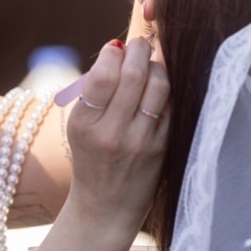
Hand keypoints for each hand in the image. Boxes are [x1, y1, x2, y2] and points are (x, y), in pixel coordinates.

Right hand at [63, 38, 167, 230]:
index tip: (116, 48)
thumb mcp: (80, 127)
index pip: (103, 75)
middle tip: (139, 44)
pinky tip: (160, 87)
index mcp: (85, 124)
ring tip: (151, 63)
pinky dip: (167, 89)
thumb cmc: (91, 158)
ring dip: (157, 66)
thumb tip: (118, 49)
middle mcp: (112, 132)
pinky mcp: (162, 148)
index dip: (113, 52)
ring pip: (159, 86)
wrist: (105, 206)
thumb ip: (95, 91)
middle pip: (134, 74)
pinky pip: (171, 106)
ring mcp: (140, 141)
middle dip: (139, 49)